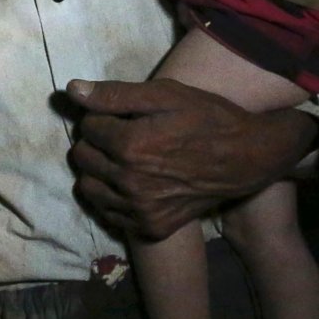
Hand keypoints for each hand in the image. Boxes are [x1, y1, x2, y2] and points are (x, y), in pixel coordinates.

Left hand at [65, 77, 315, 241]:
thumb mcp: (166, 94)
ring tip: (124, 159)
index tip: (121, 116)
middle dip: (96, 142)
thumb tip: (72, 90)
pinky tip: (133, 182)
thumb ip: (116, 94)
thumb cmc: (208, 118)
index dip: (101, 117)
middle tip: (122, 134)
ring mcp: (139, 210)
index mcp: (129, 145)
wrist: (247, 158)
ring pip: (89, 188)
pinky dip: (113, 197)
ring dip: (99, 170)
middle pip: (82, 157)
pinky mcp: (150, 228)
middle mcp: (129, 182)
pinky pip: (108, 213)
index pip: (87, 127)